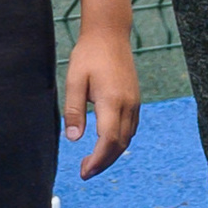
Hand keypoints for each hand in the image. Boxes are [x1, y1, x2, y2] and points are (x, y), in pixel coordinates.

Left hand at [63, 23, 139, 176]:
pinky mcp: (135, 100)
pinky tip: (105, 144)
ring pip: (127, 138)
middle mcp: (128, 105)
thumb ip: (73, 110)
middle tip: (85, 172)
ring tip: (92, 162)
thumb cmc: (89, 55)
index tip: (84, 171)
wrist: (110, 34)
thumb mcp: (74, 80)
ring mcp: (134, 103)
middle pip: (119, 144)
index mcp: (111, 100)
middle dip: (103, 162)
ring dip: (111, 154)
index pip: (108, 140)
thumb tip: (72, 139)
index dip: (97, 160)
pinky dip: (118, 142)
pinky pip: (130, 128)